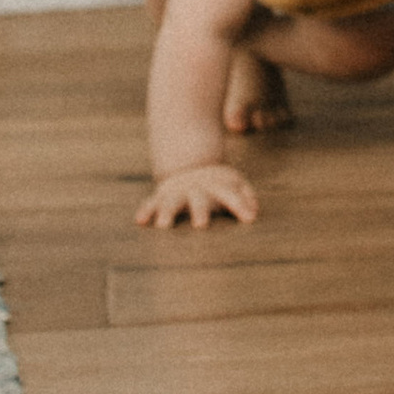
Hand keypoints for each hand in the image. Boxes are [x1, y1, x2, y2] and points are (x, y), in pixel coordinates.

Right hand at [136, 162, 259, 229]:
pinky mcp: (160, 197)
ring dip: (168, 213)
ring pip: (172, 202)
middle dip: (200, 211)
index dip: (240, 206)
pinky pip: (150, 203)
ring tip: (164, 225)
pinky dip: (146, 211)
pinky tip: (140, 221)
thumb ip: (247, 198)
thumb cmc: (219, 185)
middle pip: (199, 200)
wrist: (190, 168)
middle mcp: (196, 189)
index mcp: (218, 187)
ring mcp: (177, 192)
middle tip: (201, 225)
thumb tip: (253, 214)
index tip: (248, 219)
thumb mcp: (236, 184)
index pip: (230, 195)